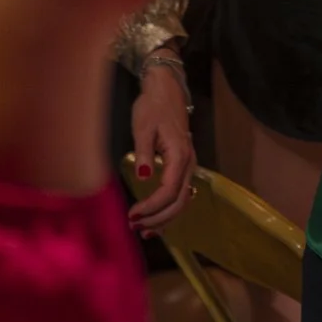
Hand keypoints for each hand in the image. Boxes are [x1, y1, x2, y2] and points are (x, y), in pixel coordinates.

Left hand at [126, 60, 195, 233]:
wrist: (166, 90)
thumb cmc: (152, 107)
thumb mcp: (143, 127)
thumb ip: (144, 153)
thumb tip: (143, 176)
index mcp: (180, 155)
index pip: (168, 191)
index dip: (151, 207)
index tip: (132, 215)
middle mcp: (188, 164)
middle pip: (179, 201)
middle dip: (158, 218)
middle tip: (135, 227)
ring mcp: (188, 166)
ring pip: (182, 200)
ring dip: (164, 218)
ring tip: (145, 231)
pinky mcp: (182, 166)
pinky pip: (180, 194)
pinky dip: (168, 209)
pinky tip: (157, 219)